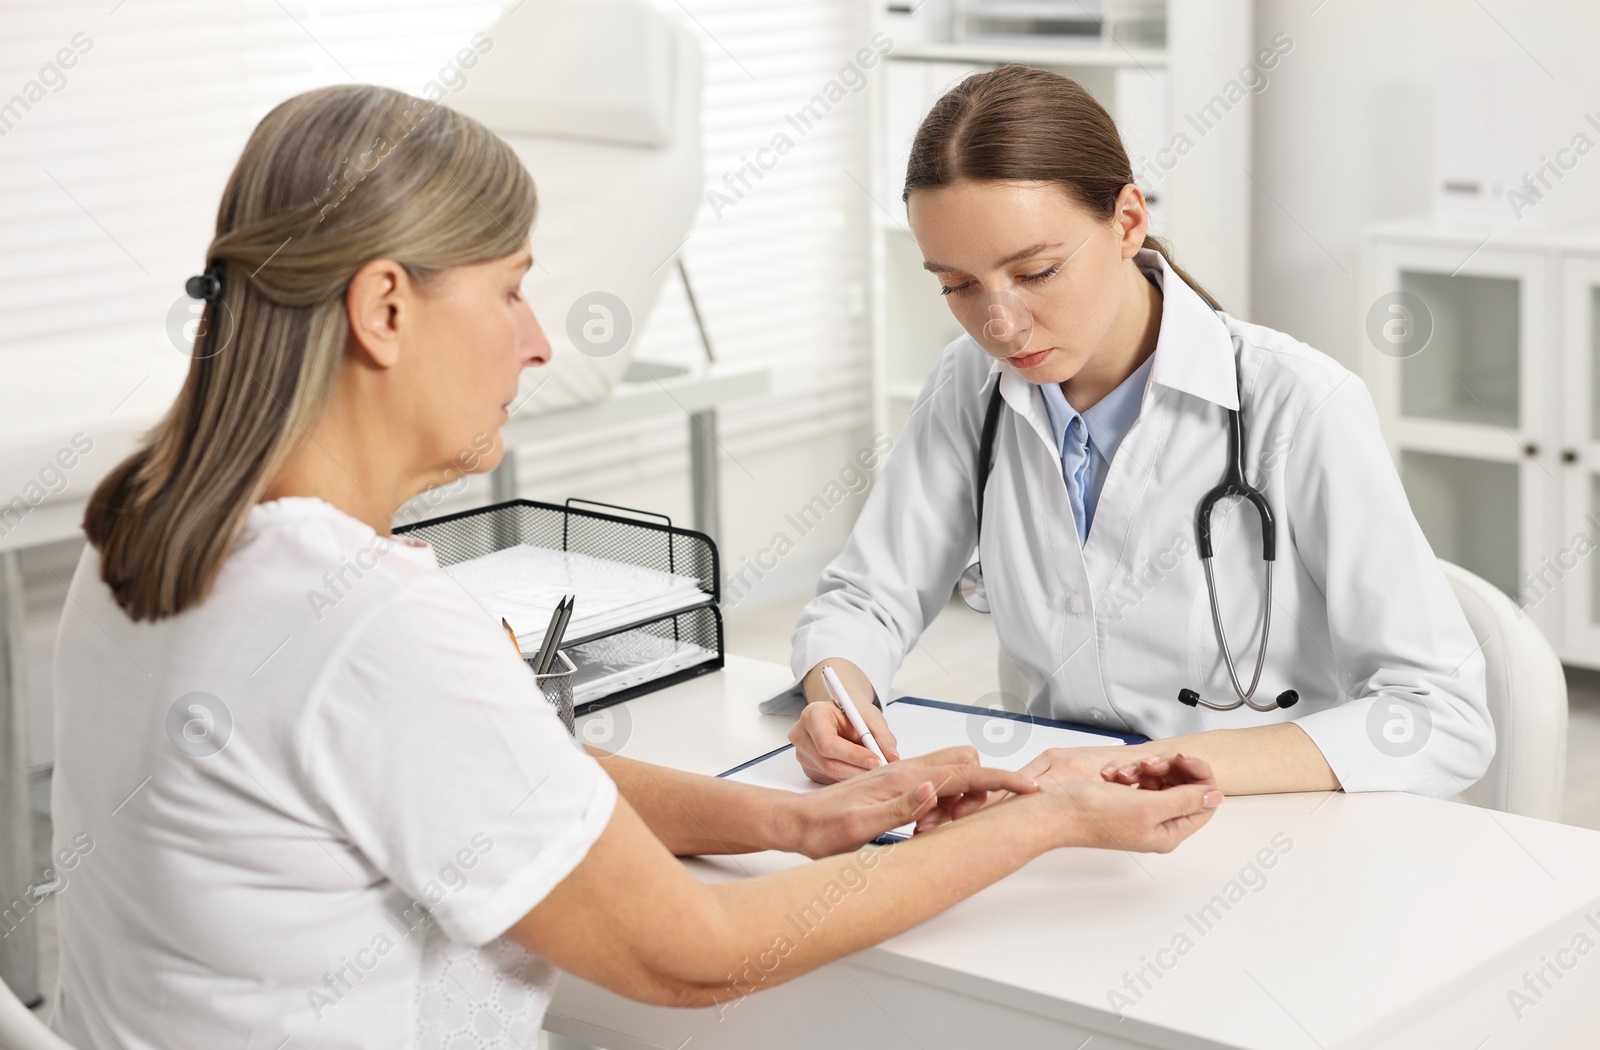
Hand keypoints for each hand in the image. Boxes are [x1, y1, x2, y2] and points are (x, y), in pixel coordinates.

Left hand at [785, 747, 1036, 857]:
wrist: (798, 822)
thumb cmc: (825, 829)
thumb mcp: (860, 827)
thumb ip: (899, 808)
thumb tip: (933, 789)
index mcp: (904, 780)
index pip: (966, 772)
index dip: (1002, 779)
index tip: (1030, 788)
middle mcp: (907, 770)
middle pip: (966, 764)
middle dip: (979, 791)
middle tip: (954, 825)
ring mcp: (903, 775)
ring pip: (953, 774)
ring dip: (959, 800)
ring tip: (930, 831)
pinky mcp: (898, 784)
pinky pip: (936, 784)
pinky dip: (943, 802)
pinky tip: (923, 826)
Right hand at [789, 691, 901, 784]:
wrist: (843, 714)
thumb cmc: (853, 713)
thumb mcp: (871, 718)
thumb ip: (882, 737)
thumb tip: (892, 758)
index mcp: (812, 715)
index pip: (828, 743)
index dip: (853, 755)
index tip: (877, 761)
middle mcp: (802, 736)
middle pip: (828, 763)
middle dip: (858, 770)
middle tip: (883, 771)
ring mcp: (803, 756)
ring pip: (831, 775)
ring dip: (857, 776)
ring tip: (877, 770)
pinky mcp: (810, 770)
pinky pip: (832, 781)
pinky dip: (851, 779)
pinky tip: (863, 771)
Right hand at [1022, 751, 1221, 853]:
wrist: (1054, 811)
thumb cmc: (1092, 816)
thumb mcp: (1147, 808)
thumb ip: (1185, 801)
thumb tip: (1214, 797)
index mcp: (1168, 833)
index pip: (1203, 802)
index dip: (1197, 776)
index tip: (1182, 759)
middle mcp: (1157, 825)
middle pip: (1182, 788)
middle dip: (1166, 769)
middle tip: (1148, 762)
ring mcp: (1140, 813)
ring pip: (1159, 781)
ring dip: (1144, 768)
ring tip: (1123, 771)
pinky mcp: (1124, 803)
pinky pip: (1138, 781)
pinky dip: (1128, 772)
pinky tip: (1113, 774)